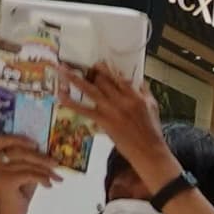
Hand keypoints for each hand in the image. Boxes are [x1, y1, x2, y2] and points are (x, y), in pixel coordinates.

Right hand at [0, 136, 66, 210]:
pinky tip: (49, 185)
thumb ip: (29, 159)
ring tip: (56, 177)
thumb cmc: (18, 190)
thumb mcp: (23, 170)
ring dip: (46, 170)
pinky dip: (43, 179)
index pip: (3, 139)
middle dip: (41, 157)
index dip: (20, 139)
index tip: (36, 144)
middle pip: (19, 152)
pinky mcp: (5, 181)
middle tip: (56, 163)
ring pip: (27, 164)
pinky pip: (30, 174)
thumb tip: (47, 148)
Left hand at [64, 62, 174, 185]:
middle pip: (102, 80)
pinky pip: (83, 109)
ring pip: (90, 90)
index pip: (118, 77)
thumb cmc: (152, 129)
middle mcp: (121, 100)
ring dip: (73, 78)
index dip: (106, 68)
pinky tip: (61, 95)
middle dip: (89, 72)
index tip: (98, 63)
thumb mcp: (152, 106)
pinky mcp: (103, 121)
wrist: (148, 150)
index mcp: (134, 95)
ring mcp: (111, 110)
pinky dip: (71, 102)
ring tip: (61, 69)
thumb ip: (144, 91)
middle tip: (76, 65)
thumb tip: (137, 80)